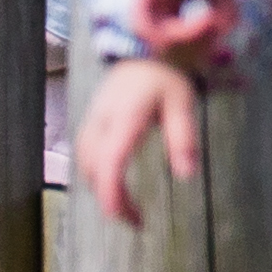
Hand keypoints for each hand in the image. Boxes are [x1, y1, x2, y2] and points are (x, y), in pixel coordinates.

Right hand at [75, 51, 204, 227]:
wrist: (142, 51)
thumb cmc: (165, 78)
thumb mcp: (183, 105)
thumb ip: (183, 139)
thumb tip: (186, 175)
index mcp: (125, 119)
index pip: (110, 164)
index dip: (112, 195)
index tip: (124, 218)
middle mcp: (101, 123)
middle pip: (95, 171)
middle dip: (111, 200)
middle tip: (137, 221)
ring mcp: (91, 123)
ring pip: (86, 166)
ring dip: (102, 189)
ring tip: (127, 207)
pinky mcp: (90, 124)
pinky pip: (85, 157)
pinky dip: (97, 176)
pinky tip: (113, 184)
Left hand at [112, 0, 237, 63]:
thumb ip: (219, 13)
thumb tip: (222, 33)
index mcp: (163, 2)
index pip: (168, 38)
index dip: (193, 44)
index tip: (219, 31)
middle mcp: (149, 0)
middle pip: (158, 41)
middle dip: (190, 44)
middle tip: (216, 30)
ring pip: (150, 36)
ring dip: (182, 39)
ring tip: (210, 24)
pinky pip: (143, 24)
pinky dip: (171, 31)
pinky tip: (201, 18)